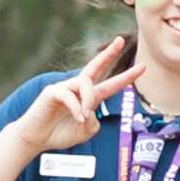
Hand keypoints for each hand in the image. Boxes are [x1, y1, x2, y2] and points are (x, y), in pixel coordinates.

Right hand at [15, 38, 143, 154]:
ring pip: (85, 83)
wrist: (36, 139)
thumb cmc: (59, 134)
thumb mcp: (86, 132)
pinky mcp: (52, 92)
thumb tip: (91, 109)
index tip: (143, 67)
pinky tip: (77, 117)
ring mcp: (64, 88)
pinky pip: (69, 94)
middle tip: (121, 40)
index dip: (127, 76)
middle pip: (95, 66)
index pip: (110, 83)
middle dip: (109, 53)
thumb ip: (95, 121)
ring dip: (88, 100)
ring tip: (83, 116)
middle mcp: (77, 89)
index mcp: (88, 98)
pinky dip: (75, 107)